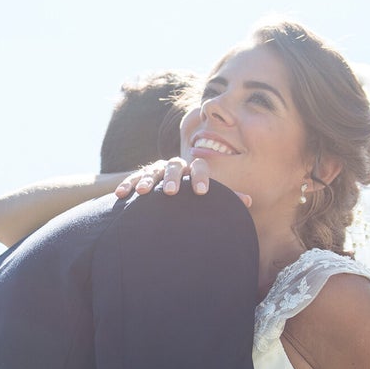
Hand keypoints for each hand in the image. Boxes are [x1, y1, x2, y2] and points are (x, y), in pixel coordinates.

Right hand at [115, 157, 250, 207]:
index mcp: (194, 170)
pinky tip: (120, 194)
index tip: (202, 193)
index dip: (201, 178)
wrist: (170, 189)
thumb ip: (227, 197)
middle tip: (171, 192)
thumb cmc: (194, 196)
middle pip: (174, 166)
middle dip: (172, 178)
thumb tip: (249, 201)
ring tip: (143, 192)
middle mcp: (175, 167)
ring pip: (152, 171)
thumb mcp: (210, 196)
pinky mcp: (139, 177)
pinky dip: (127, 185)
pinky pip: (132, 179)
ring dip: (147, 180)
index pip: (200, 167)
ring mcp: (156, 170)